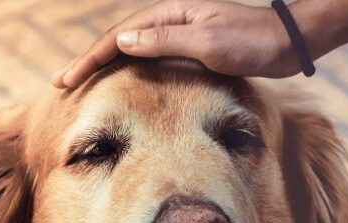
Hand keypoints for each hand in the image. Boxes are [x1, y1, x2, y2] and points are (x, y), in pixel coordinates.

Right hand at [51, 0, 304, 87]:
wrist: (286, 42)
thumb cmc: (251, 42)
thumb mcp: (207, 43)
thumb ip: (165, 42)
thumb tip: (121, 43)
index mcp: (169, 15)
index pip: (117, 38)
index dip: (89, 59)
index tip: (67, 79)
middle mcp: (170, 20)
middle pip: (118, 41)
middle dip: (89, 61)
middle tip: (62, 82)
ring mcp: (179, 33)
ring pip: (131, 50)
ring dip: (105, 65)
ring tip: (82, 82)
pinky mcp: (190, 47)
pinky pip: (149, 58)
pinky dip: (129, 69)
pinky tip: (123, 81)